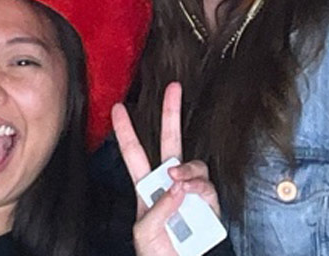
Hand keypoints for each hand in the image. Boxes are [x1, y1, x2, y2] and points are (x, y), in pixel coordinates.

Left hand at [112, 82, 220, 254]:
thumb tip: (176, 185)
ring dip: (185, 168)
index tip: (118, 108)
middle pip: (171, 141)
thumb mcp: (144, 231)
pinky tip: (188, 193)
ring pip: (192, 163)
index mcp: (148, 188)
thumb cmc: (159, 252)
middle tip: (173, 88)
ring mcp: (191, 191)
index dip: (126, 131)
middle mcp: (170, 183)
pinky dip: (196, 186)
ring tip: (177, 180)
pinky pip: (205, 185)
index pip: (134, 153)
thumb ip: (157, 208)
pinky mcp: (209, 202)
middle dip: (171, 113)